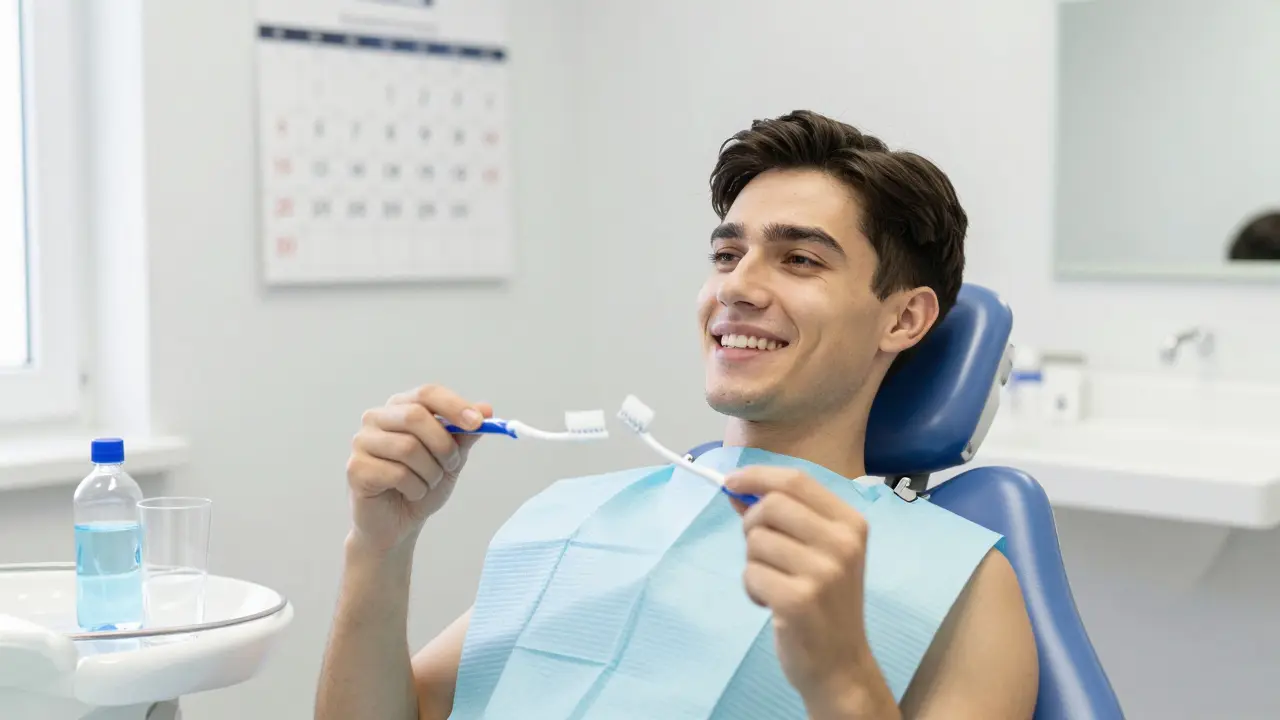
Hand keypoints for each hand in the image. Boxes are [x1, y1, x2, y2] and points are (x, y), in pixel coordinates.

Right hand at [346, 385, 491, 555]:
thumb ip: (465, 433)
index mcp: (400, 407)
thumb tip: (486, 409)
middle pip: (416, 416)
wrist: (398, 523)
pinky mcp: (356, 469)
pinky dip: (415, 488)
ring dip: (430, 472)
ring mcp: (362, 442)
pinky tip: (410, 493)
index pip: (427, 393)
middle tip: (451, 464)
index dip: (454, 406)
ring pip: (408, 447)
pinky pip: (396, 474)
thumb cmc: (421, 484)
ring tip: (428, 483)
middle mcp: (377, 418)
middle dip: (444, 445)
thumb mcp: (451, 457)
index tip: (478, 422)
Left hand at [724, 467, 892, 716]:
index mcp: (851, 524)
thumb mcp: (818, 553)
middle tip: (761, 552)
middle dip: (752, 524)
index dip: (757, 476)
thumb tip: (736, 488)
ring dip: (753, 563)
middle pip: (771, 505)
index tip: (731, 481)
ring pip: (756, 541)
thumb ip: (783, 518)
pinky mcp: (798, 600)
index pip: (796, 480)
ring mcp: (823, 572)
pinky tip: (771, 604)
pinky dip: (752, 589)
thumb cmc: (826, 604)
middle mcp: (842, 543)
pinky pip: (750, 574)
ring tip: (775, 584)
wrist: (841, 665)